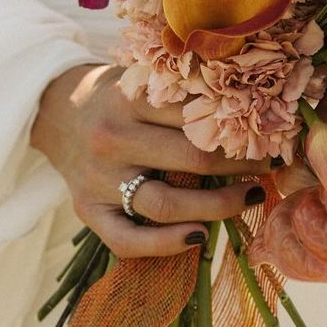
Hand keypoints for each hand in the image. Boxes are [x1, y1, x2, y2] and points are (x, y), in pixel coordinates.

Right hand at [30, 63, 270, 256]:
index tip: (269, 133)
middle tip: (267, 165)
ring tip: (250, 197)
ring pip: (167, 204)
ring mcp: (98, 179)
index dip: (239, 127)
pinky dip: (166, 245)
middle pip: (190, 159)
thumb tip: (255, 109)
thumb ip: (185, 93)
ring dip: (218, 206)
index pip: (196, 115)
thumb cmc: (120, 98)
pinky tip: (200, 238)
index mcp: (129, 99)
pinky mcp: (87, 210)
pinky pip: (128, 240)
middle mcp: (111, 138)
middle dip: (239, 166)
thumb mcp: (146, 81)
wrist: (58, 113)